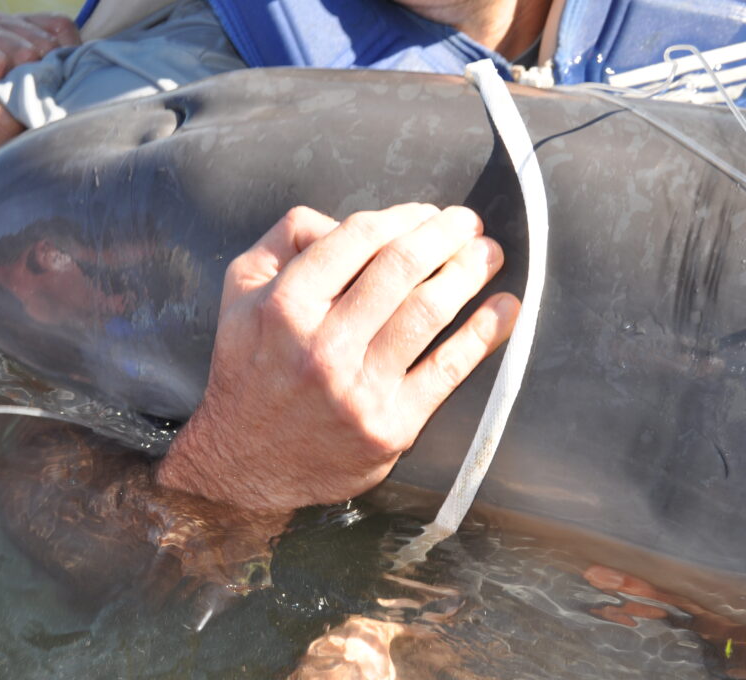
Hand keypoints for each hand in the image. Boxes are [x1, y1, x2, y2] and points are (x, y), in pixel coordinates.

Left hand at [0, 12, 79, 165]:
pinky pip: (62, 31)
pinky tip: (48, 75)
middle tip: (20, 104)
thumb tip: (26, 93)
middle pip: (22, 50)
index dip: (5, 91)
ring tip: (33, 93)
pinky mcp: (34, 20)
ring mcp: (1, 20)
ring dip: (48, 74)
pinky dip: (65, 57)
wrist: (0, 140)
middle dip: (30, 83)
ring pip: (44, 42)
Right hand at [156, 204, 520, 511]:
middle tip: (469, 222)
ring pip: (428, 312)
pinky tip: (505, 309)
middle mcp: (322, 345)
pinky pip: (448, 370)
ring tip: (489, 254)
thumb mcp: (240, 293)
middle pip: (401, 268)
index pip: (359, 238)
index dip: (404, 216)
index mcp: (285, 306)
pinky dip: (484, 334)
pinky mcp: (390, 426)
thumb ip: (284, 241)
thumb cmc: (251, 371)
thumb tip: (343, 220)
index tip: (427, 213)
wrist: (246, 465)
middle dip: (445, 235)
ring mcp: (359, 388)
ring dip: (469, 272)